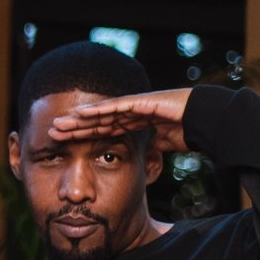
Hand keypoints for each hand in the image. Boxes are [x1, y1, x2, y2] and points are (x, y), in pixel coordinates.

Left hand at [48, 88, 190, 153]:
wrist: (209, 120)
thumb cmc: (190, 130)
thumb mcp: (164, 144)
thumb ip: (152, 147)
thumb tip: (145, 158)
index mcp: (134, 123)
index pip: (103, 130)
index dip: (84, 135)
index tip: (65, 141)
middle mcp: (130, 113)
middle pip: (96, 120)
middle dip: (74, 126)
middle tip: (51, 130)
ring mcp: (135, 105)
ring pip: (101, 113)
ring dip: (79, 119)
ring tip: (59, 123)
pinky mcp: (142, 102)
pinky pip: (116, 106)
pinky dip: (98, 110)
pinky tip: (81, 113)